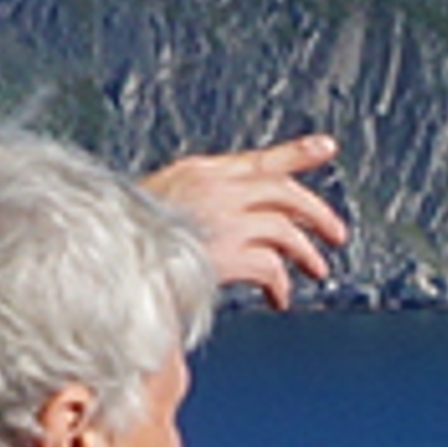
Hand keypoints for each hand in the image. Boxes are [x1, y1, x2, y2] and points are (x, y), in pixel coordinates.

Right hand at [140, 135, 346, 310]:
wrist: (112, 265)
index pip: (259, 159)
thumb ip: (194, 203)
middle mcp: (216, 188)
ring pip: (284, 228)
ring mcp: (223, 219)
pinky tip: (280, 298)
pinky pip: (270, 265)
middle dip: (316, 212)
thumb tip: (223, 218)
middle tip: (335, 233)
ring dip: (306, 251)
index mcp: (199, 172)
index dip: (297, 153)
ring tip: (317, 269)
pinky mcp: (227, 252)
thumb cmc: (127, 243)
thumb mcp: (158, 204)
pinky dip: (280, 283)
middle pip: (283, 191)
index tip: (325, 148)